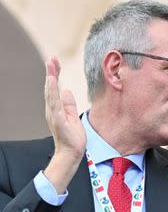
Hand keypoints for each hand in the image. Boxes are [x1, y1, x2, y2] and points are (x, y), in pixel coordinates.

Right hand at [43, 57, 86, 192]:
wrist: (71, 152)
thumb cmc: (72, 137)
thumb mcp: (73, 116)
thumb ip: (69, 104)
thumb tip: (66, 90)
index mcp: (57, 108)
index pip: (55, 88)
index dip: (55, 74)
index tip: (55, 62)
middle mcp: (52, 109)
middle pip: (51, 87)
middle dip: (51, 72)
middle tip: (51, 58)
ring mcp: (54, 114)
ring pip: (51, 92)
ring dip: (51, 78)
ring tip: (51, 65)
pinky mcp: (57, 119)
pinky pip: (54, 103)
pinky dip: (52, 91)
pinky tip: (52, 82)